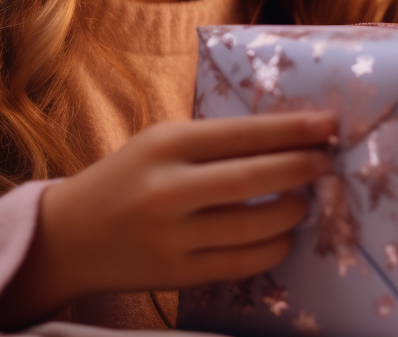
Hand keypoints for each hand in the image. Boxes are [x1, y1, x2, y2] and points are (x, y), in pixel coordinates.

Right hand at [0, 110, 335, 329]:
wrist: (69, 237)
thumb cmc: (125, 180)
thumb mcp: (157, 144)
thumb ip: (211, 142)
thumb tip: (286, 138)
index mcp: (165, 145)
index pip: (242, 133)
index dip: (291, 130)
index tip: (328, 125)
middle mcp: (168, 189)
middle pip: (254, 178)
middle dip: (301, 168)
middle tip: (327, 163)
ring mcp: (173, 235)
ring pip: (254, 226)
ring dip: (292, 211)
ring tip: (305, 200)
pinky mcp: (178, 273)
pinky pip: (243, 263)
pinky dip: (273, 248)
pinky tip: (283, 236)